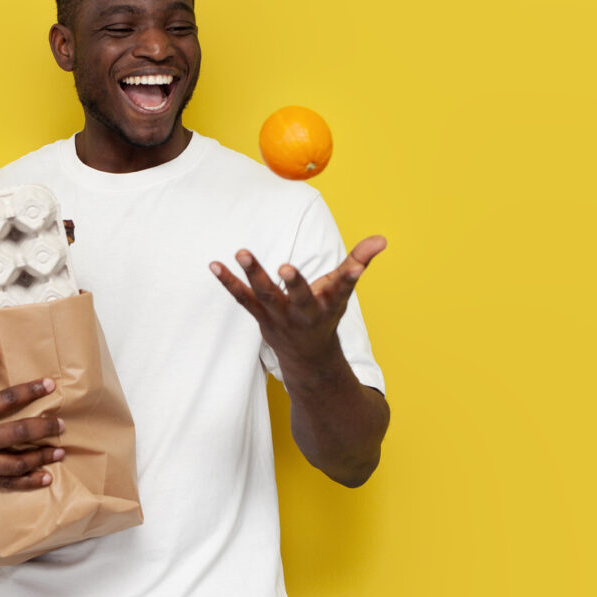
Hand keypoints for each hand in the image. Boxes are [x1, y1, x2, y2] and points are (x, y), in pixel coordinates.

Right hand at [0, 348, 65, 489]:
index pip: (5, 400)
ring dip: (41, 457)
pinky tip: (45, 478)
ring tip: (60, 451)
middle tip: (63, 424)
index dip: (30, 391)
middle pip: (17, 432)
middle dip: (44, 427)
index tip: (50, 384)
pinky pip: (6, 483)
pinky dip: (27, 482)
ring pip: (16, 462)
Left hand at [209, 235, 386, 367]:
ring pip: (266, 295)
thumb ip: (358, 262)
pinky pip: (243, 298)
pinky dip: (228, 282)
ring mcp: (280, 316)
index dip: (350, 276)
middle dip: (294, 284)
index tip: (357, 266)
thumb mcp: (342, 291)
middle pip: (299, 297)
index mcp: (328, 305)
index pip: (341, 288)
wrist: (307, 357)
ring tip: (242, 252)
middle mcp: (304, 313)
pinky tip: (214, 265)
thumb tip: (382, 238)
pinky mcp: (261, 316)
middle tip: (286, 268)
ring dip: (254, 274)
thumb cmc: (325, 314)